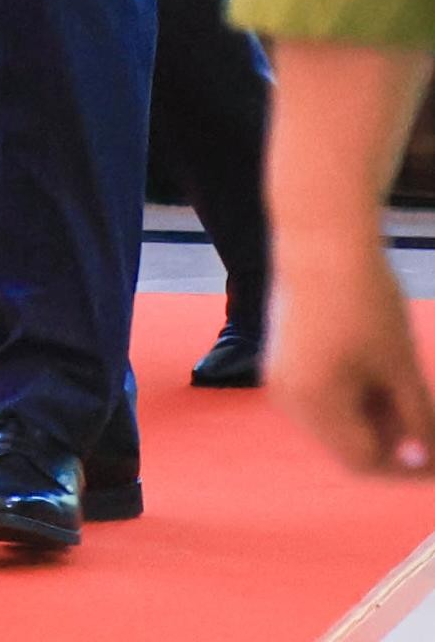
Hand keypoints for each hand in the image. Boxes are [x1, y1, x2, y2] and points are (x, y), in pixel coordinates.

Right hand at [270, 235, 434, 474]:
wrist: (321, 236)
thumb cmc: (365, 298)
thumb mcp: (400, 365)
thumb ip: (415, 420)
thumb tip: (425, 462)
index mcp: (314, 403)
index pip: (366, 461)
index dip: (408, 464)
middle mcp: (288, 397)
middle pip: (347, 443)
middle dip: (391, 438)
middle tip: (428, 419)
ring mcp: (280, 377)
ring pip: (336, 420)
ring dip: (373, 417)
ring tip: (405, 388)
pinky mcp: (283, 357)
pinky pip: (322, 395)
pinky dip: (353, 394)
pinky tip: (378, 371)